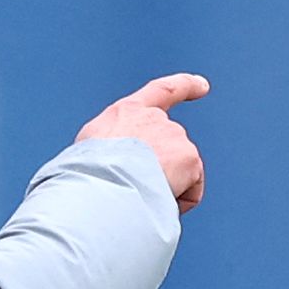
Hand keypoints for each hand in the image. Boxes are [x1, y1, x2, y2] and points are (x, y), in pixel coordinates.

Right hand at [77, 74, 210, 210]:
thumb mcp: (90, 151)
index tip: (203, 86)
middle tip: (133, 191)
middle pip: (168, 150)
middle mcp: (154, 118)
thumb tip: (120, 169)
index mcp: (126, 112)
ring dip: (164, 188)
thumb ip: (112, 149)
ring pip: (179, 173)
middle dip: (159, 173)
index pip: (161, 92)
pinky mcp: (189, 157)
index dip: (185, 87)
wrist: (101, 183)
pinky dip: (178, 201)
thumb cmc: (85, 175)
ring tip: (139, 197)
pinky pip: (190, 191)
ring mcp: (174, 136)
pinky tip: (158, 203)